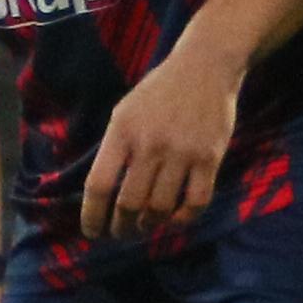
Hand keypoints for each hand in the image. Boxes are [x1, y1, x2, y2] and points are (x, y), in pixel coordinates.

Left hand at [77, 37, 241, 241]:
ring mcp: (182, 153)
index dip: (92, 216)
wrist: (204, 69)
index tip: (92, 233)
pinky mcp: (210, 158)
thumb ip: (114, 149)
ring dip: (149, 226)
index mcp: (122, 132)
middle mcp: (150, 145)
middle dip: (121, 227)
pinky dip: (183, 219)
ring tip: (143, 227)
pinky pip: (196, 202)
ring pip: (160, 208)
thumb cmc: (157, 92)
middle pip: (129, 203)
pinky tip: (173, 221)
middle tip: (120, 234)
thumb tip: (102, 193)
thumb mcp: (123, 113)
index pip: (99, 185)